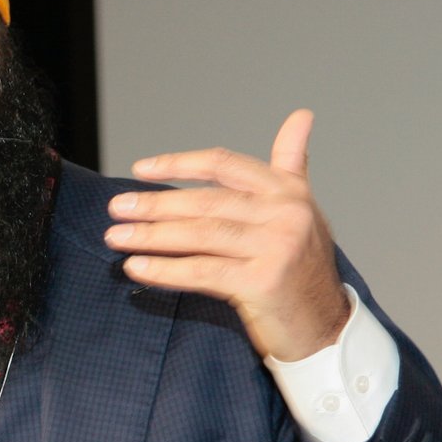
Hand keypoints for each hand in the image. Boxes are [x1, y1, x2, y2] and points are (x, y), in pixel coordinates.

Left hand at [103, 109, 349, 361]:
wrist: (325, 326)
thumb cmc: (301, 266)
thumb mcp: (301, 209)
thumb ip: (290, 164)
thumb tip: (302, 115)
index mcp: (288, 190)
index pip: (223, 164)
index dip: (178, 164)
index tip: (140, 170)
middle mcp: (286, 214)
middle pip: (206, 202)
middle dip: (155, 205)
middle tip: (116, 208)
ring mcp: (277, 247)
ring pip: (200, 235)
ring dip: (151, 236)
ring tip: (117, 237)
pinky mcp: (264, 282)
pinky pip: (203, 271)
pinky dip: (165, 269)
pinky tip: (137, 267)